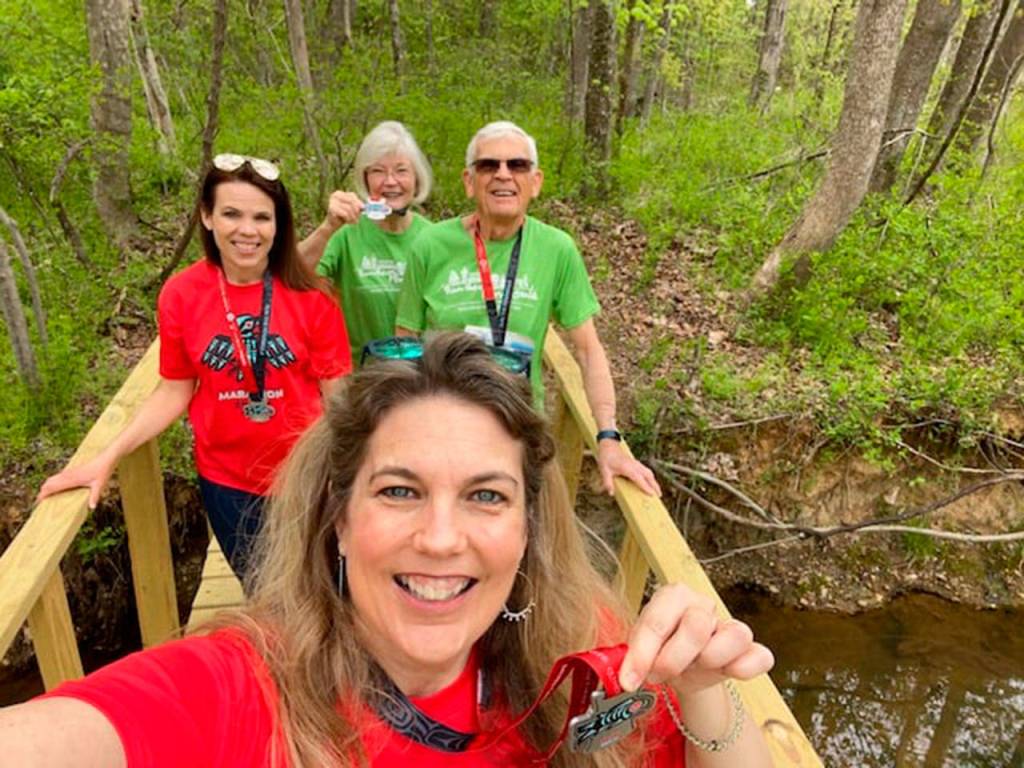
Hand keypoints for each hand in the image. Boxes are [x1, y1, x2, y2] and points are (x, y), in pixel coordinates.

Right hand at [37, 453, 116, 509]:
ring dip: (46, 486)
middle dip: (42, 492)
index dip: (44, 494)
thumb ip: (95, 496)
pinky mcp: (72, 470)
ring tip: (44, 496)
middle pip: (49, 483)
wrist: (106, 458)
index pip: (53, 486)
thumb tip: (92, 507)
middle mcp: (68, 475)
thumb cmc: (103, 471)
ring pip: (53, 479)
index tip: (38, 502)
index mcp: (72, 479)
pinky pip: (58, 477)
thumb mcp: (100, 485)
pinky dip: (52, 482)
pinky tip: (54, 487)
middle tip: (38, 502)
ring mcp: (69, 472)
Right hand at [323, 191, 362, 229]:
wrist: (333, 224)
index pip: (352, 195)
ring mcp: (332, 201)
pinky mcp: (332, 209)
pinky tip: (348, 222)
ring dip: (353, 217)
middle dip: (356, 211)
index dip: (359, 203)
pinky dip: (348, 219)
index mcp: (340, 193)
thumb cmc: (344, 216)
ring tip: (353, 221)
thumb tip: (363, 207)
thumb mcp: (352, 209)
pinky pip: (345, 214)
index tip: (363, 210)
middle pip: (351, 201)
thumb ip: (357, 206)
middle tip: (358, 218)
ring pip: (349, 208)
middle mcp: (335, 195)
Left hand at [596, 440, 660, 496]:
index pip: (639, 479)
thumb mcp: (604, 471)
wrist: (609, 445)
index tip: (652, 494)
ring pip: (649, 472)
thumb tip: (611, 493)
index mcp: (627, 468)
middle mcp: (634, 465)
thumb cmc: (606, 458)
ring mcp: (636, 463)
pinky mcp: (636, 463)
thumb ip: (607, 482)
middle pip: (648, 476)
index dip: (646, 487)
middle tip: (659, 495)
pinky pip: (646, 470)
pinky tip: (651, 482)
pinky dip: (650, 477)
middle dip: (655, 485)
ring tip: (657, 491)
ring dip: (654, 481)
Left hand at [618, 583, 772, 694]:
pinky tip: (729, 673)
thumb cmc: (659, 651)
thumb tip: (628, 679)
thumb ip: (635, 658)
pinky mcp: (749, 650)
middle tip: (659, 674)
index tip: (630, 680)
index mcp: (673, 596)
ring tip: (693, 669)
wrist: (681, 668)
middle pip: (697, 625)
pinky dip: (746, 667)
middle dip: (673, 660)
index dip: (643, 653)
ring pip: (735, 634)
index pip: (659, 619)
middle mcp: (703, 605)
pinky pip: (760, 655)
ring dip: (710, 660)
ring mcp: (728, 626)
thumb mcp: (640, 650)